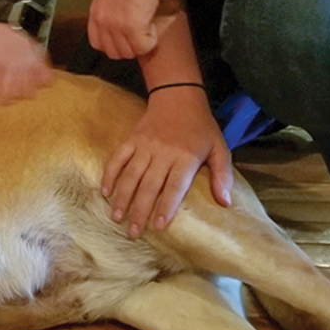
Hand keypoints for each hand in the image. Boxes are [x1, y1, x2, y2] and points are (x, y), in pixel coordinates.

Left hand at [0, 23, 51, 102]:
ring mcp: (26, 65)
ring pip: (27, 92)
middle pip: (8, 94)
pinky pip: (45, 79)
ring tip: (20, 93)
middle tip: (4, 99)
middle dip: (4, 100)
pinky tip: (37, 84)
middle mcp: (9, 66)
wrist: (15, 20)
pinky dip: (43, 85)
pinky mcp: (39, 62)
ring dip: (23, 95)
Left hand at [88, 0, 178, 59]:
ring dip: (141, 43)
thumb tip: (116, 28)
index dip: (115, 44)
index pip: (97, 44)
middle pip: (114, 52)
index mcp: (96, 12)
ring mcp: (115, 25)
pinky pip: (143, 47)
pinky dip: (151, 40)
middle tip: (141, 32)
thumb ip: (109, 11)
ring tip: (147, 25)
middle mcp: (102, 20)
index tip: (127, 36)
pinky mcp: (132, 27)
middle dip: (130, 46)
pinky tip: (153, 24)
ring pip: (129, 52)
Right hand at [100, 87, 232, 237]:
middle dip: (140, 211)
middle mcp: (162, 153)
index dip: (165, 207)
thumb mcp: (219, 148)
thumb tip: (225, 203)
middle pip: (149, 186)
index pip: (173, 188)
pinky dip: (109, 174)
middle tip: (133, 233)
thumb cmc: (201, 127)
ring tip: (116, 217)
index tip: (157, 226)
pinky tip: (104, 191)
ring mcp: (144, 146)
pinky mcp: (132, 139)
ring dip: (122, 197)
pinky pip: (118, 158)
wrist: (178, 96)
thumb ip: (223, 175)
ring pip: (130, 175)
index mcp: (185, 158)